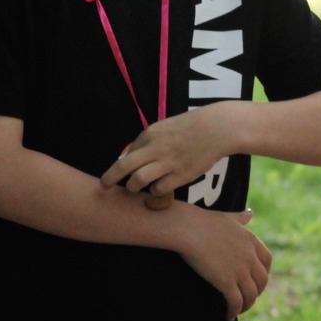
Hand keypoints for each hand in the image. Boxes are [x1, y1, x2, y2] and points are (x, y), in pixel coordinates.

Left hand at [101, 106, 240, 204]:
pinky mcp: (181, 175)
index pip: (127, 153)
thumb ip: (150, 141)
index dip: (120, 166)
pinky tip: (160, 188)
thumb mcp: (166, 127)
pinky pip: (159, 189)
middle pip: (124, 166)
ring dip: (133, 187)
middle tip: (103, 186)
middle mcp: (155, 148)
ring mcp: (168, 162)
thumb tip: (134, 155)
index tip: (117, 173)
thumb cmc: (191, 128)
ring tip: (135, 188)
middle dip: (109, 178)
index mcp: (150, 134)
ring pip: (139, 180)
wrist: (217, 128)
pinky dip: (156, 192)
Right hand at [171, 206, 272, 319]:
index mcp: (251, 240)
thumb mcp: (228, 217)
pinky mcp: (226, 282)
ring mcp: (239, 270)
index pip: (267, 261)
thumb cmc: (203, 221)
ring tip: (239, 310)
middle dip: (257, 291)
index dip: (264, 273)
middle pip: (262, 280)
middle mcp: (249, 256)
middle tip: (247, 297)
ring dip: (247, 305)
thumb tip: (251, 213)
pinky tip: (228, 315)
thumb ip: (241, 218)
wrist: (188, 229)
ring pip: (251, 295)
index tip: (257, 280)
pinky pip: (236, 302)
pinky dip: (234, 311)